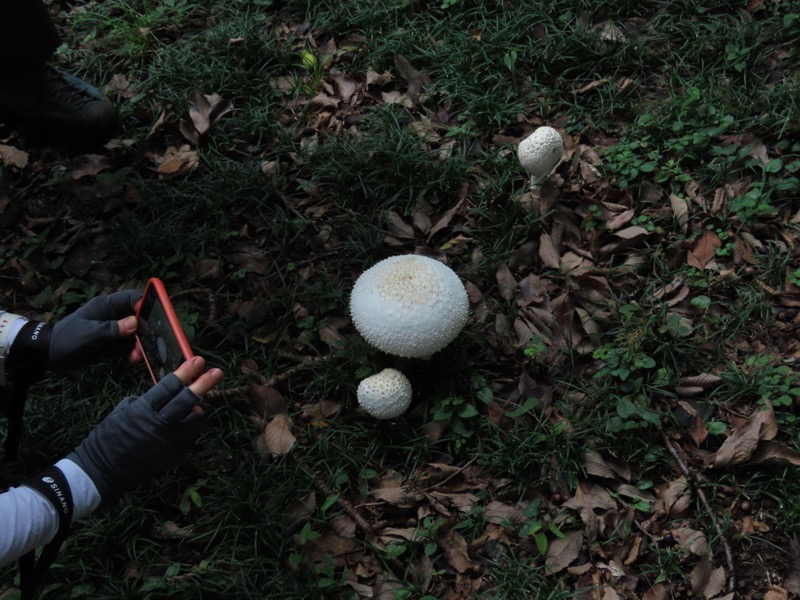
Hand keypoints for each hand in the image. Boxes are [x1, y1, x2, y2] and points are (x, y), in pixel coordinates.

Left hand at [49, 290, 142, 370]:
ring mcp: (115, 331)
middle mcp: (114, 317)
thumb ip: (111, 329)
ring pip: (138, 334)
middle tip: (149, 341)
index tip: (149, 318)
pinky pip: (131, 347)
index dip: (143, 304)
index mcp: (107, 306)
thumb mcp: (88, 334)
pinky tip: (134, 359)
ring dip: (142, 344)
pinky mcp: (114, 345)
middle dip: (146, 329)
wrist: (50, 356)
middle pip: (139, 318)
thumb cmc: (67, 339)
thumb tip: (135, 323)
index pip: (131, 298)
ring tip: (138, 355)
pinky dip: (135, 352)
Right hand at [67, 356, 222, 499]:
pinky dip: (190, 429)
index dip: (186, 371)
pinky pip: (191, 438)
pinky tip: (182, 426)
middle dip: (204, 383)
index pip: (170, 386)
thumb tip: (169, 391)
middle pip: (188, 400)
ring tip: (195, 406)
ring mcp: (168, 443)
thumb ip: (147, 399)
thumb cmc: (109, 436)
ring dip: (198, 410)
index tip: (198, 360)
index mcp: (143, 410)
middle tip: (217, 372)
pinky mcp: (174, 456)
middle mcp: (159, 426)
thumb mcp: (123, 410)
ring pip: (196, 421)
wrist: (102, 471)